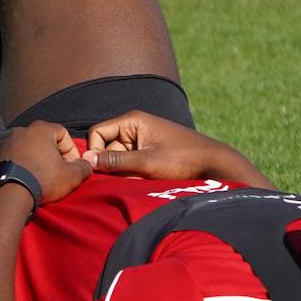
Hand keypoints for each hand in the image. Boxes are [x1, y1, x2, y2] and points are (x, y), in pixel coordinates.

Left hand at [0, 121, 91, 203]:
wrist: (8, 195)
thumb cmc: (43, 179)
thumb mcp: (72, 175)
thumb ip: (84, 167)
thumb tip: (86, 165)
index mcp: (41, 129)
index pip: (63, 133)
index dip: (71, 150)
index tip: (73, 166)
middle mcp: (22, 130)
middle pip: (45, 140)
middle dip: (54, 155)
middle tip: (58, 172)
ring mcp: (6, 142)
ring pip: (28, 148)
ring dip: (37, 160)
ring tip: (41, 177)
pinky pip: (15, 157)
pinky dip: (22, 165)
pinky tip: (26, 179)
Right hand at [85, 111, 227, 179]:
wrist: (213, 164)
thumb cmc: (182, 158)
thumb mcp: (146, 162)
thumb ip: (116, 161)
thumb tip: (87, 160)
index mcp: (132, 120)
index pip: (97, 132)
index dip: (95, 151)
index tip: (101, 170)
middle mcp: (134, 127)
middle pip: (106, 147)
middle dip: (112, 165)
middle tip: (127, 177)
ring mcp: (141, 140)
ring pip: (117, 159)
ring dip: (123, 172)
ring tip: (140, 178)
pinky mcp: (147, 153)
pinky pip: (129, 164)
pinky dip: (132, 174)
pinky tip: (145, 179)